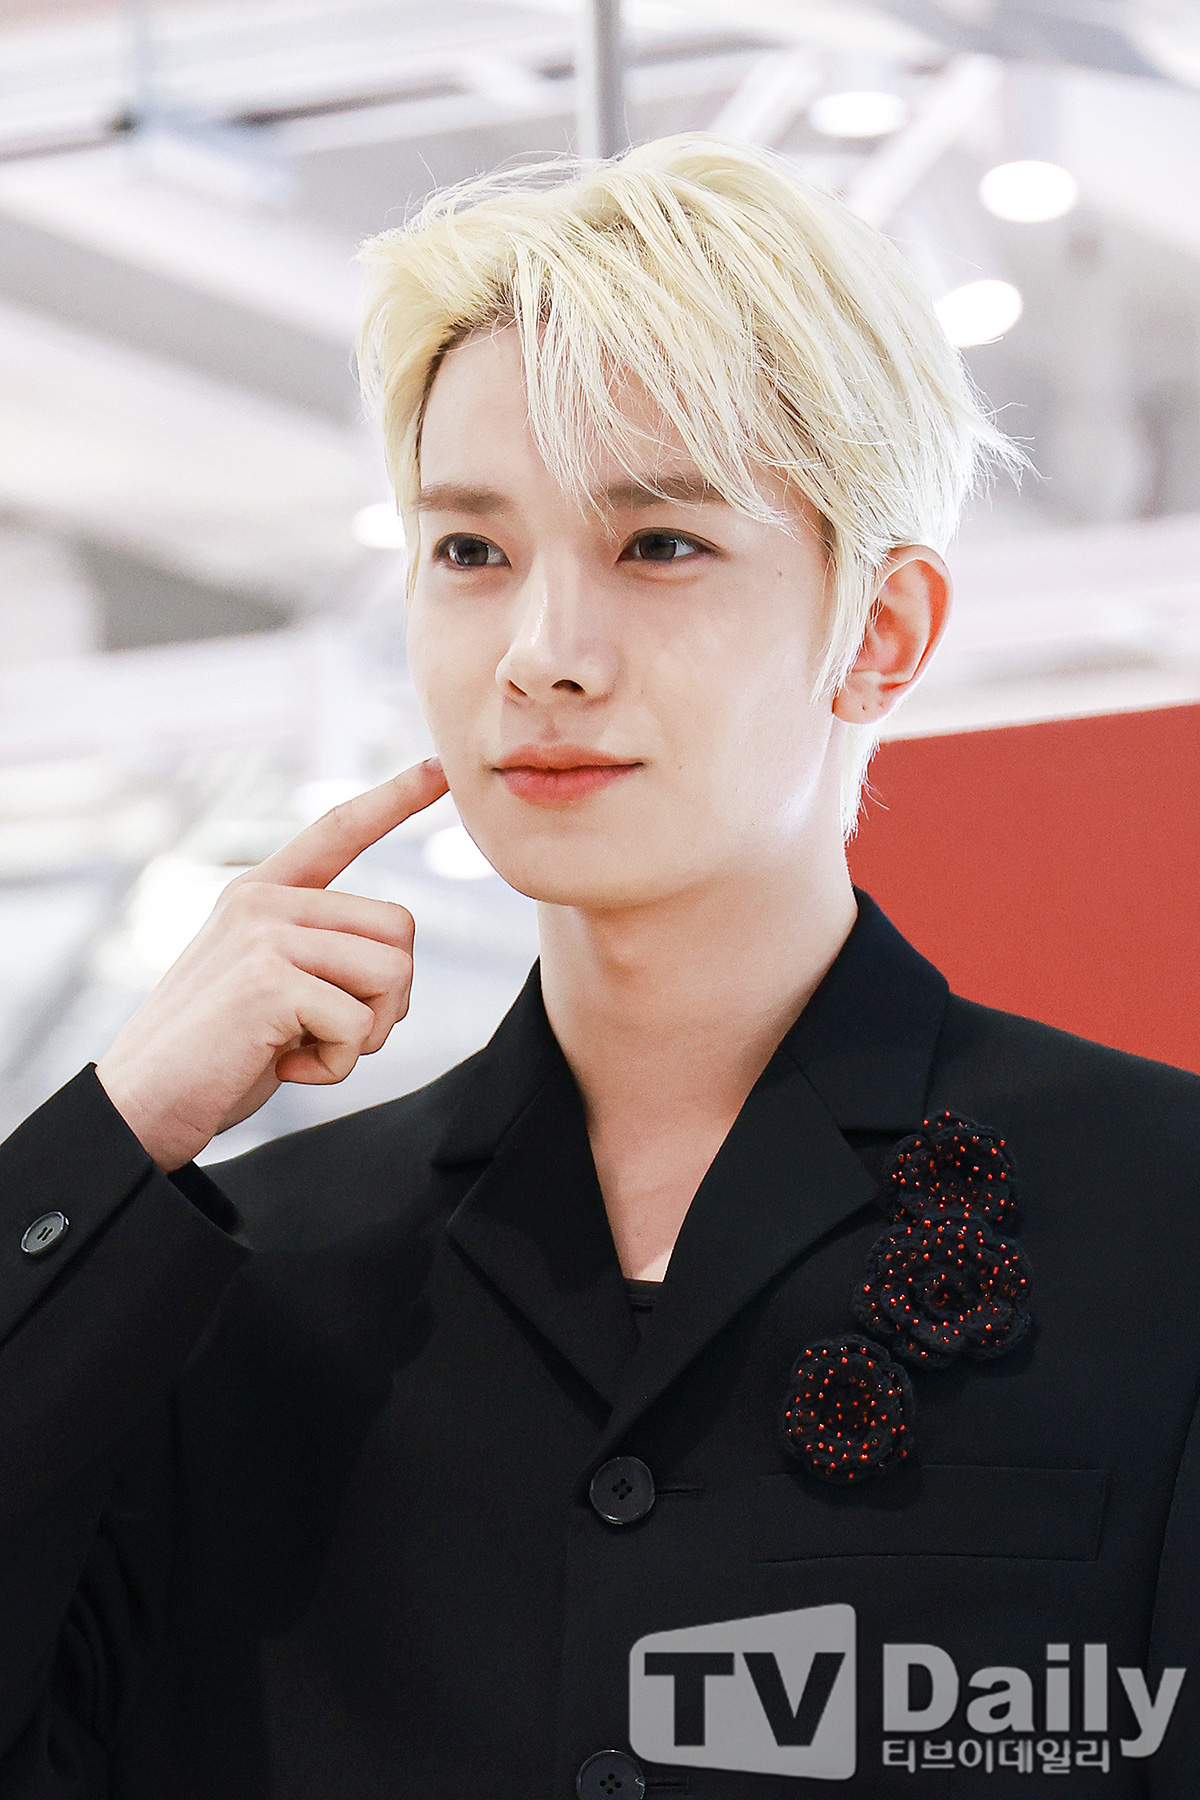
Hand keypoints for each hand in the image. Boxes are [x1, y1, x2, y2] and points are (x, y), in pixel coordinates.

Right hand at [95, 759, 449, 1171]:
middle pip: (399, 928)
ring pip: (393, 973)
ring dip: (365, 1033)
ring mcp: (264, 935)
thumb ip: (318, 953)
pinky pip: (357, 1024)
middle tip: (333, 1033)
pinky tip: (284, 1068)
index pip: (338, 829)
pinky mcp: (270, 981)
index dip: (395, 798)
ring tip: (304, 1049)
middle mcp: (263, 901)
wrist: (141, 1104)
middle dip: (390, 997)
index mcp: (260, 893)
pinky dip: (335, 1066)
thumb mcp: (268, 984)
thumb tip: (396, 959)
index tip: (438, 769)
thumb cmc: (214, 1054)